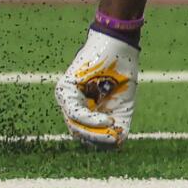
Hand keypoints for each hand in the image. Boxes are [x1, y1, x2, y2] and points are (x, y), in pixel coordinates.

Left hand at [56, 30, 138, 148]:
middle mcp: (71, 104)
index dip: (100, 140)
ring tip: (112, 126)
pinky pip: (75, 112)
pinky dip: (90, 119)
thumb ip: (117, 122)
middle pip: (78, 132)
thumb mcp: (123, 102)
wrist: (119, 44)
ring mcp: (65, 97)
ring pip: (74, 125)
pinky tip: (107, 120)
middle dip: (96, 137)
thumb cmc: (123, 71)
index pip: (85, 133)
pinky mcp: (64, 89)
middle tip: (114, 137)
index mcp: (85, 107)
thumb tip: (117, 143)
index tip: (116, 140)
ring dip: (94, 130)